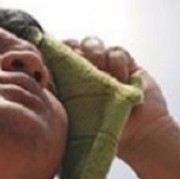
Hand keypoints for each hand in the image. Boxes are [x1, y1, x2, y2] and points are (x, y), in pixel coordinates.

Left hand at [63, 37, 171, 157]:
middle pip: (70, 45)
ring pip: (92, 43)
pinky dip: (118, 63)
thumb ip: (59, 102)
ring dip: (96, 55)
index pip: (52, 58)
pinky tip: (124, 80)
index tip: (57, 61)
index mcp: (66, 84)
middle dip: (74, 50)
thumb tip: (38, 87)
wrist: (141, 135)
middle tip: (81, 65)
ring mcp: (104, 66)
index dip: (53, 54)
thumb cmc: (105, 135)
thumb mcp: (74, 121)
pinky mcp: (124, 64)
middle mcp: (83, 72)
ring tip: (105, 75)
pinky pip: (116, 51)